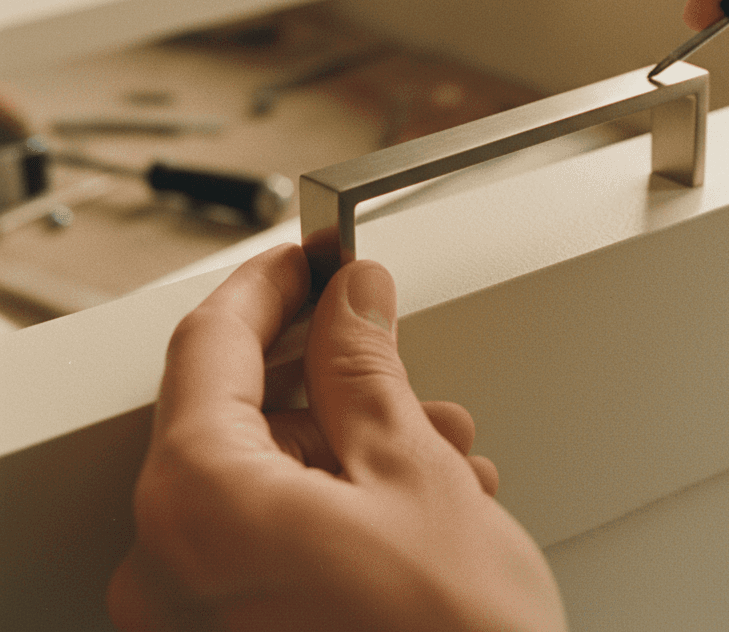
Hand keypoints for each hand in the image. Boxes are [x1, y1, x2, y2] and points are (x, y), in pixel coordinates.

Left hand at [106, 244, 566, 631]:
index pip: (207, 344)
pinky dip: (335, 492)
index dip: (268, 283)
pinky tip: (412, 490)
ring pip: (263, 469)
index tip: (310, 254)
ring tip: (437, 435)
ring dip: (346, 435)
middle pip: (235, 410)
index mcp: (195, 505)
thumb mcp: (411, 468)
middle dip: (327, 369)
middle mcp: (169, 567)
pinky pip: (270, 529)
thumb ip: (363, 361)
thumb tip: (351, 295)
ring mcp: (196, 613)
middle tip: (383, 335)